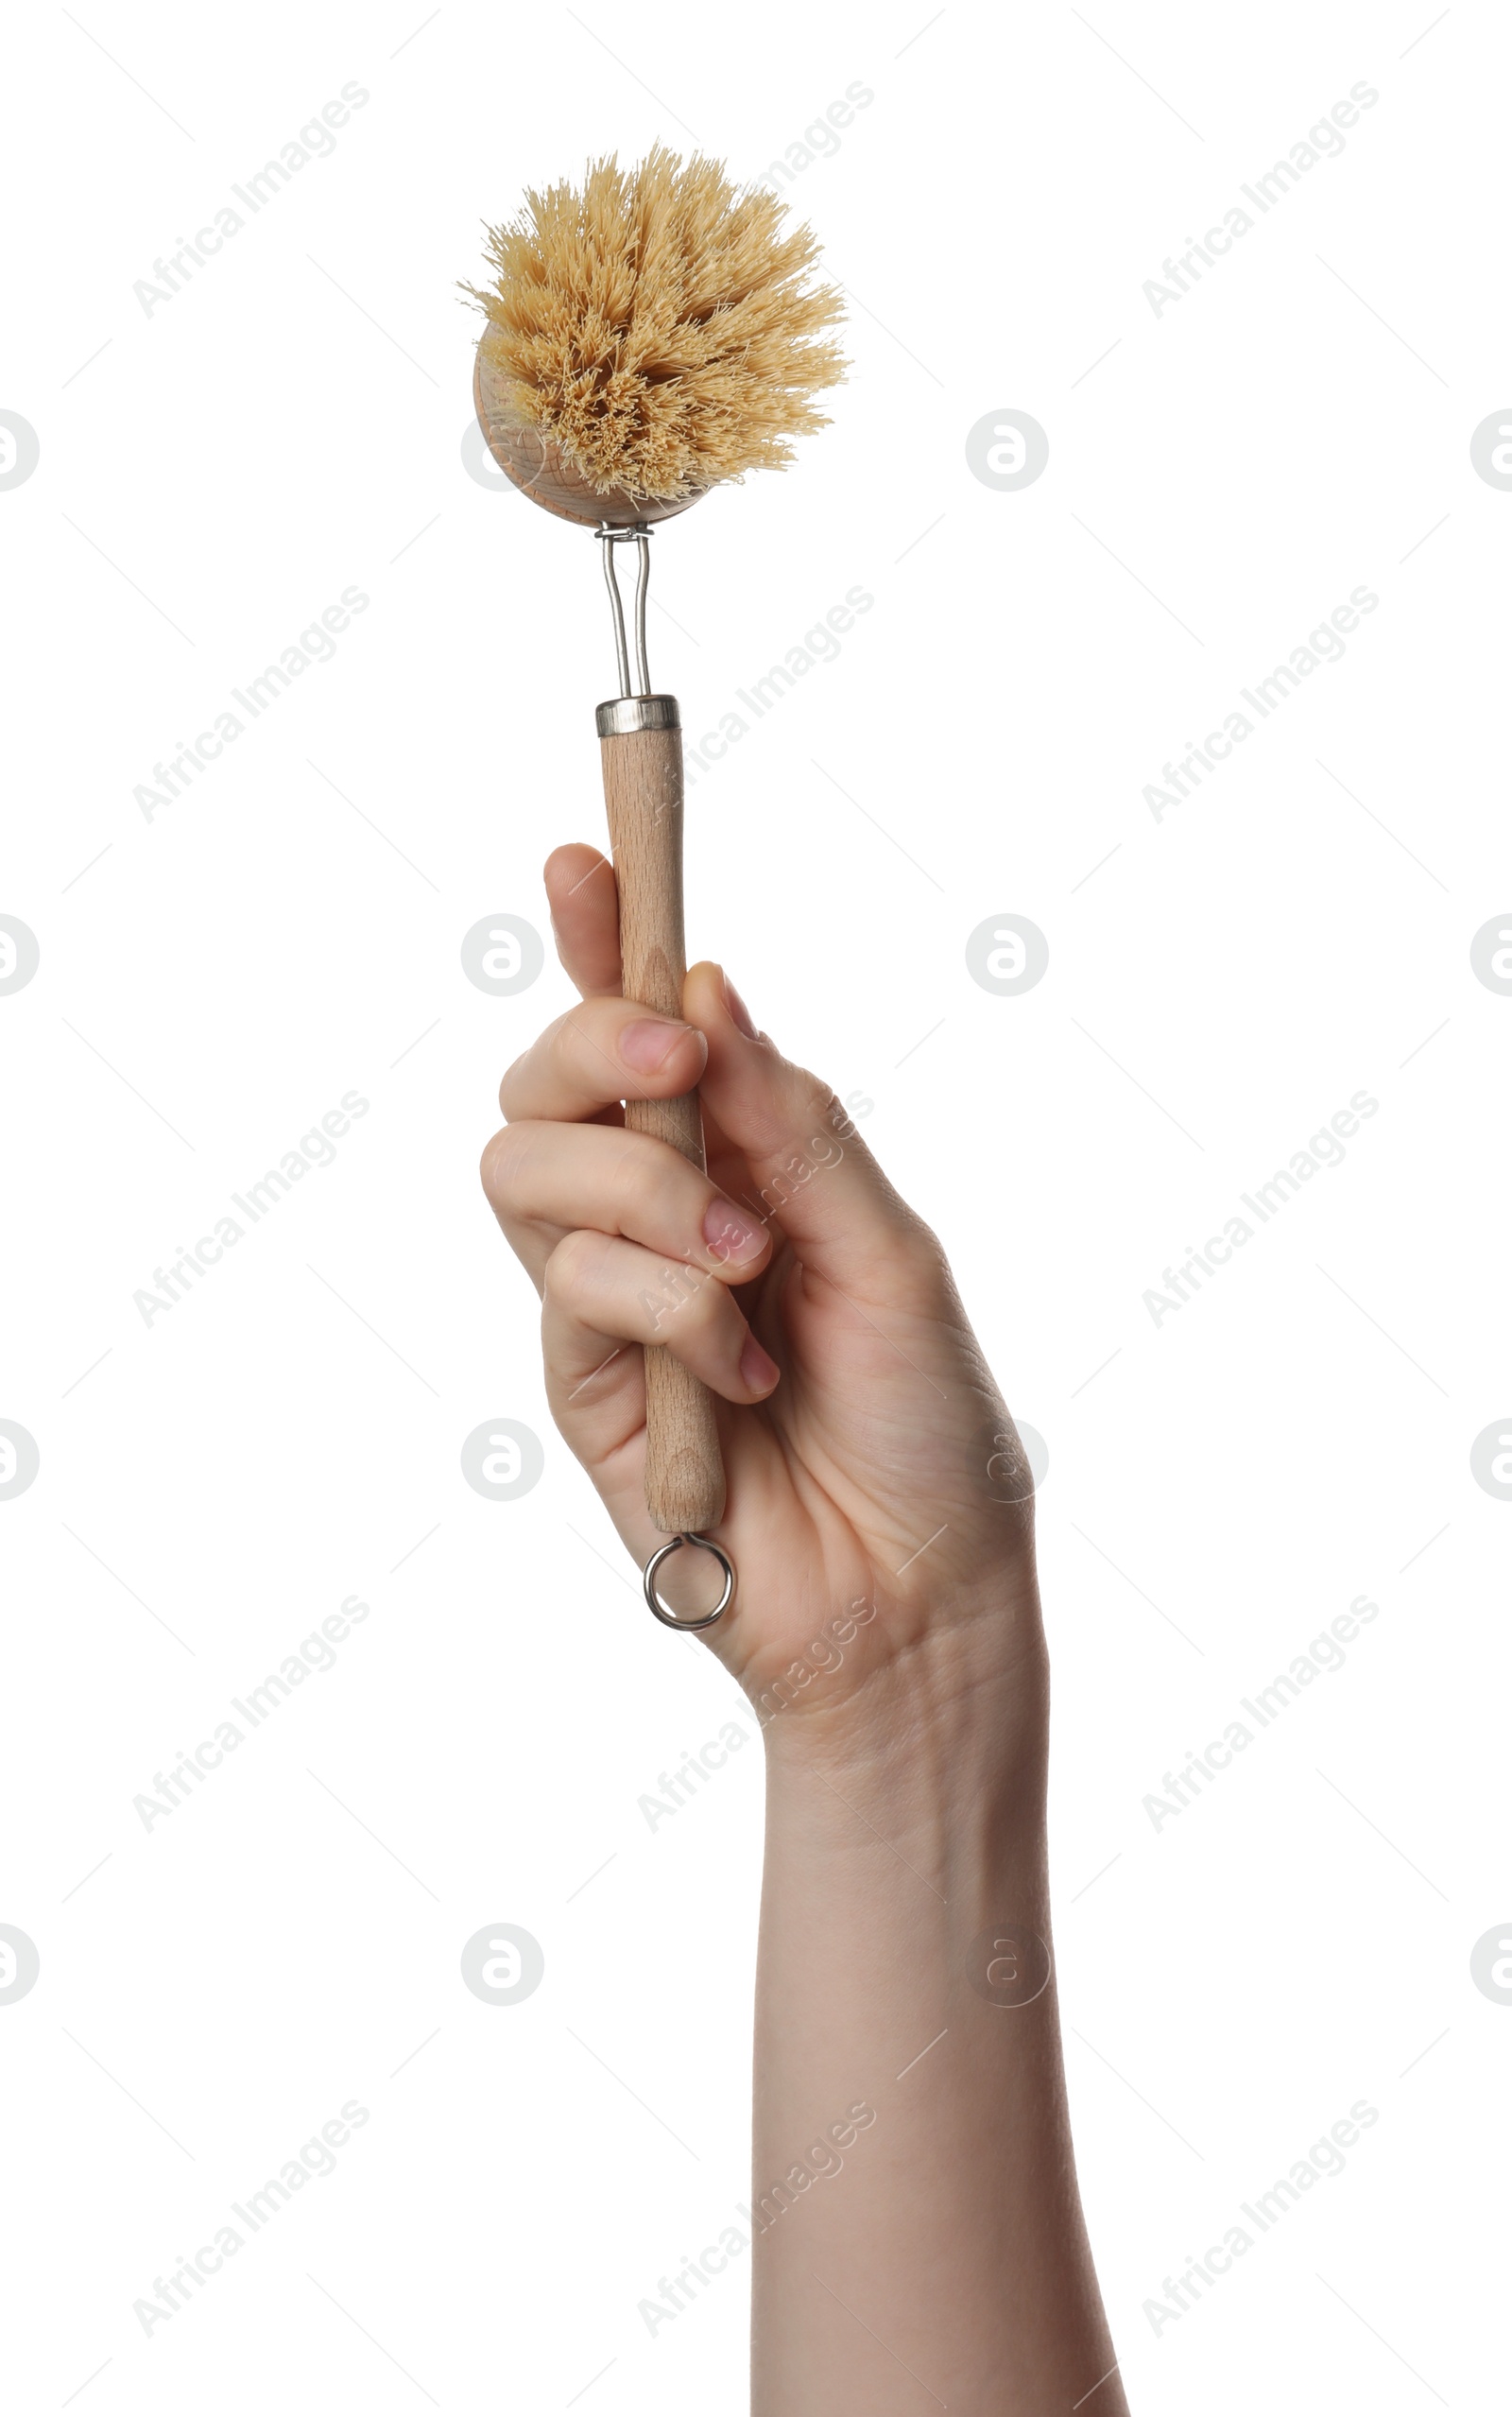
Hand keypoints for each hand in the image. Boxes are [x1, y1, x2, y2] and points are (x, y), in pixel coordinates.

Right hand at [481, 846, 1045, 1750]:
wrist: (917, 1597)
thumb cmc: (929, 1424)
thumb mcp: (888, 1250)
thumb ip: (794, 1127)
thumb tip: (710, 991)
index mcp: (742, 1161)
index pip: (644, 1034)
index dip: (602, 942)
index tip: (584, 859)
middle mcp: (661, 1214)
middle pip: (548, 1084)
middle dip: (592, 1045)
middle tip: (674, 1062)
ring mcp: (611, 1299)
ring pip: (530, 1173)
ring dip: (644, 1194)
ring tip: (745, 1267)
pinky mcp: (581, 1385)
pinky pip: (573, 1289)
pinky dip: (666, 1306)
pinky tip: (742, 1367)